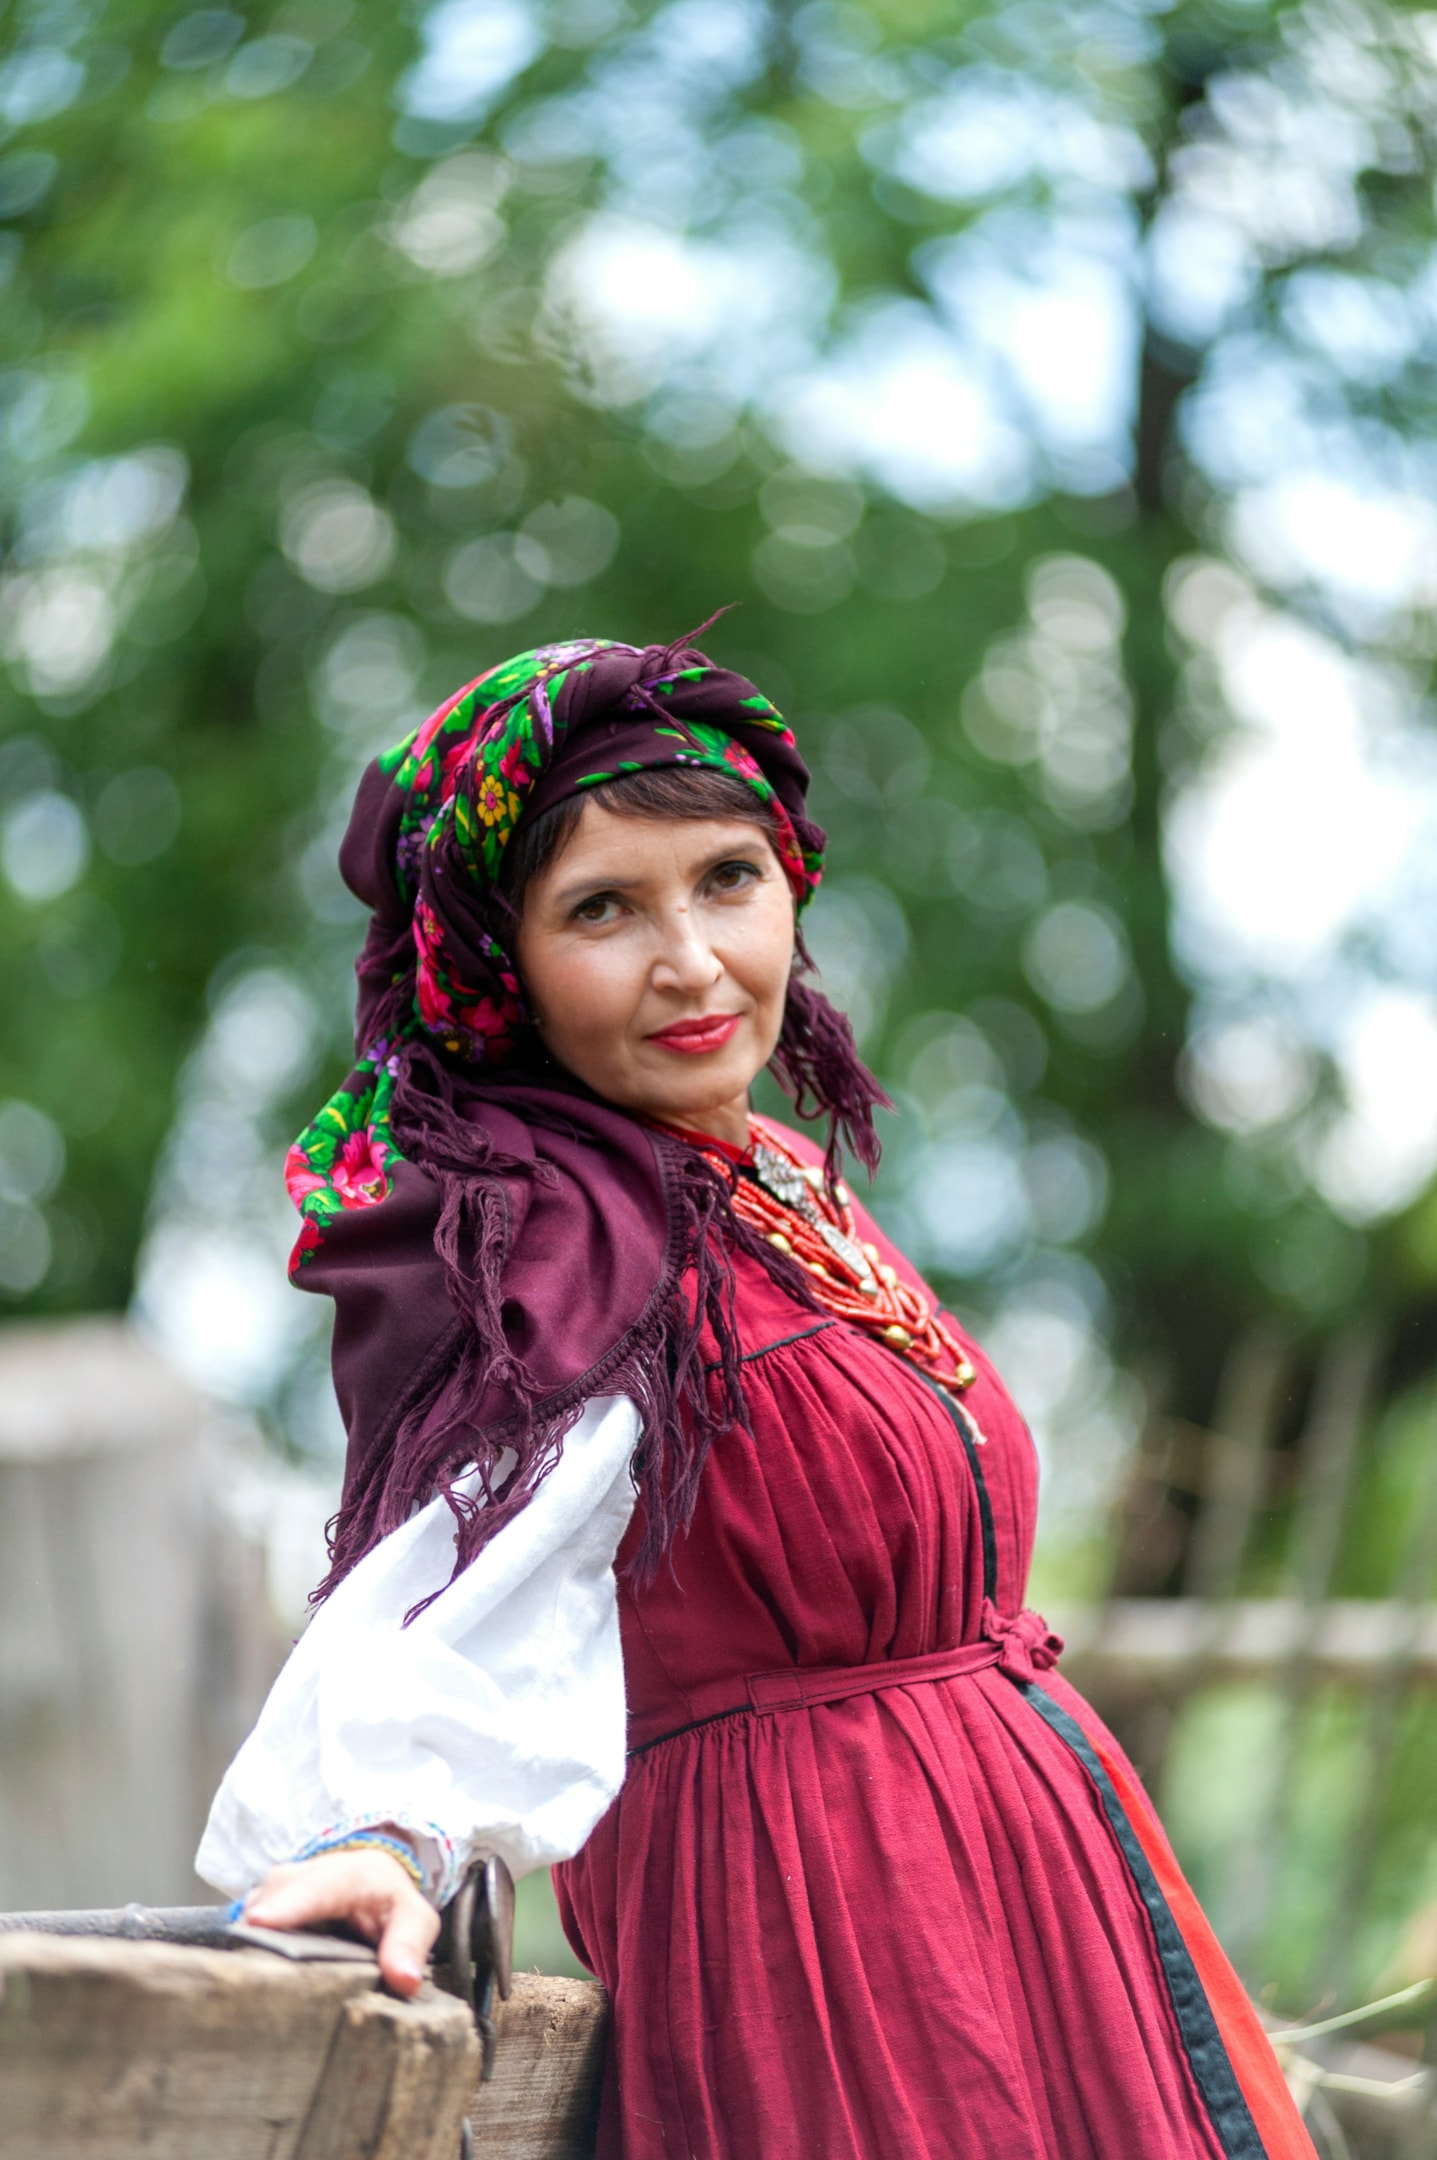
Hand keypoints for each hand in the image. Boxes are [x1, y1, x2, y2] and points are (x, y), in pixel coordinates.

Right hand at [243, 1846, 440, 1998]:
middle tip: (242, 1963)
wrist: (374, 1877)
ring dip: (249, 1935)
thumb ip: (409, 1946)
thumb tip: (405, 1980)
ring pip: (256, 1903)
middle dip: (258, 1924)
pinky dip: (246, 1939)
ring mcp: (283, 1884)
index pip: (319, 1888)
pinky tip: (244, 1965)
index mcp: (351, 1874)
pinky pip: (248, 1916)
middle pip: (276, 1894)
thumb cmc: (392, 1902)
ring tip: (245, 1971)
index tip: (259, 1921)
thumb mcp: (415, 1920)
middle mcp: (310, 1872)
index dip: (288, 1905)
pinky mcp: (266, 1898)